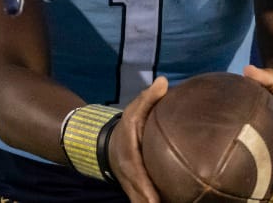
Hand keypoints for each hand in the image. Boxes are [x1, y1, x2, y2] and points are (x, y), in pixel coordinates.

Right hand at [109, 76, 168, 202]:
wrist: (109, 146)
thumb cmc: (127, 128)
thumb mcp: (134, 110)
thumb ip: (148, 98)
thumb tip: (163, 82)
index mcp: (129, 158)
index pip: (136, 175)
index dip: (145, 189)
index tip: (155, 201)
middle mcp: (130, 178)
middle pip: (139, 198)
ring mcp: (133, 189)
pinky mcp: (139, 194)